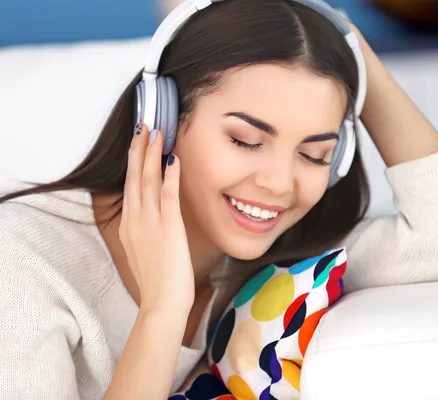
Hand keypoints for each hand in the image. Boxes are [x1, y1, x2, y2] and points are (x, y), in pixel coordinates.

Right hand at [119, 123, 194, 314]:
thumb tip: (152, 218)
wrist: (161, 302)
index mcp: (129, 225)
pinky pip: (168, 195)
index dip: (134, 162)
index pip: (130, 186)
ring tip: (155, 133)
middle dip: (138, 149)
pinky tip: (174, 159)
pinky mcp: (169, 227)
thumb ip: (145, 231)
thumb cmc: (158, 281)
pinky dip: (170, 176)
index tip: (137, 143)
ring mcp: (150, 222)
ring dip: (152, 155)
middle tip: (143, 125)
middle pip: (134, 177)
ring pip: (148, 180)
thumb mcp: (144, 251)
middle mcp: (135, 219)